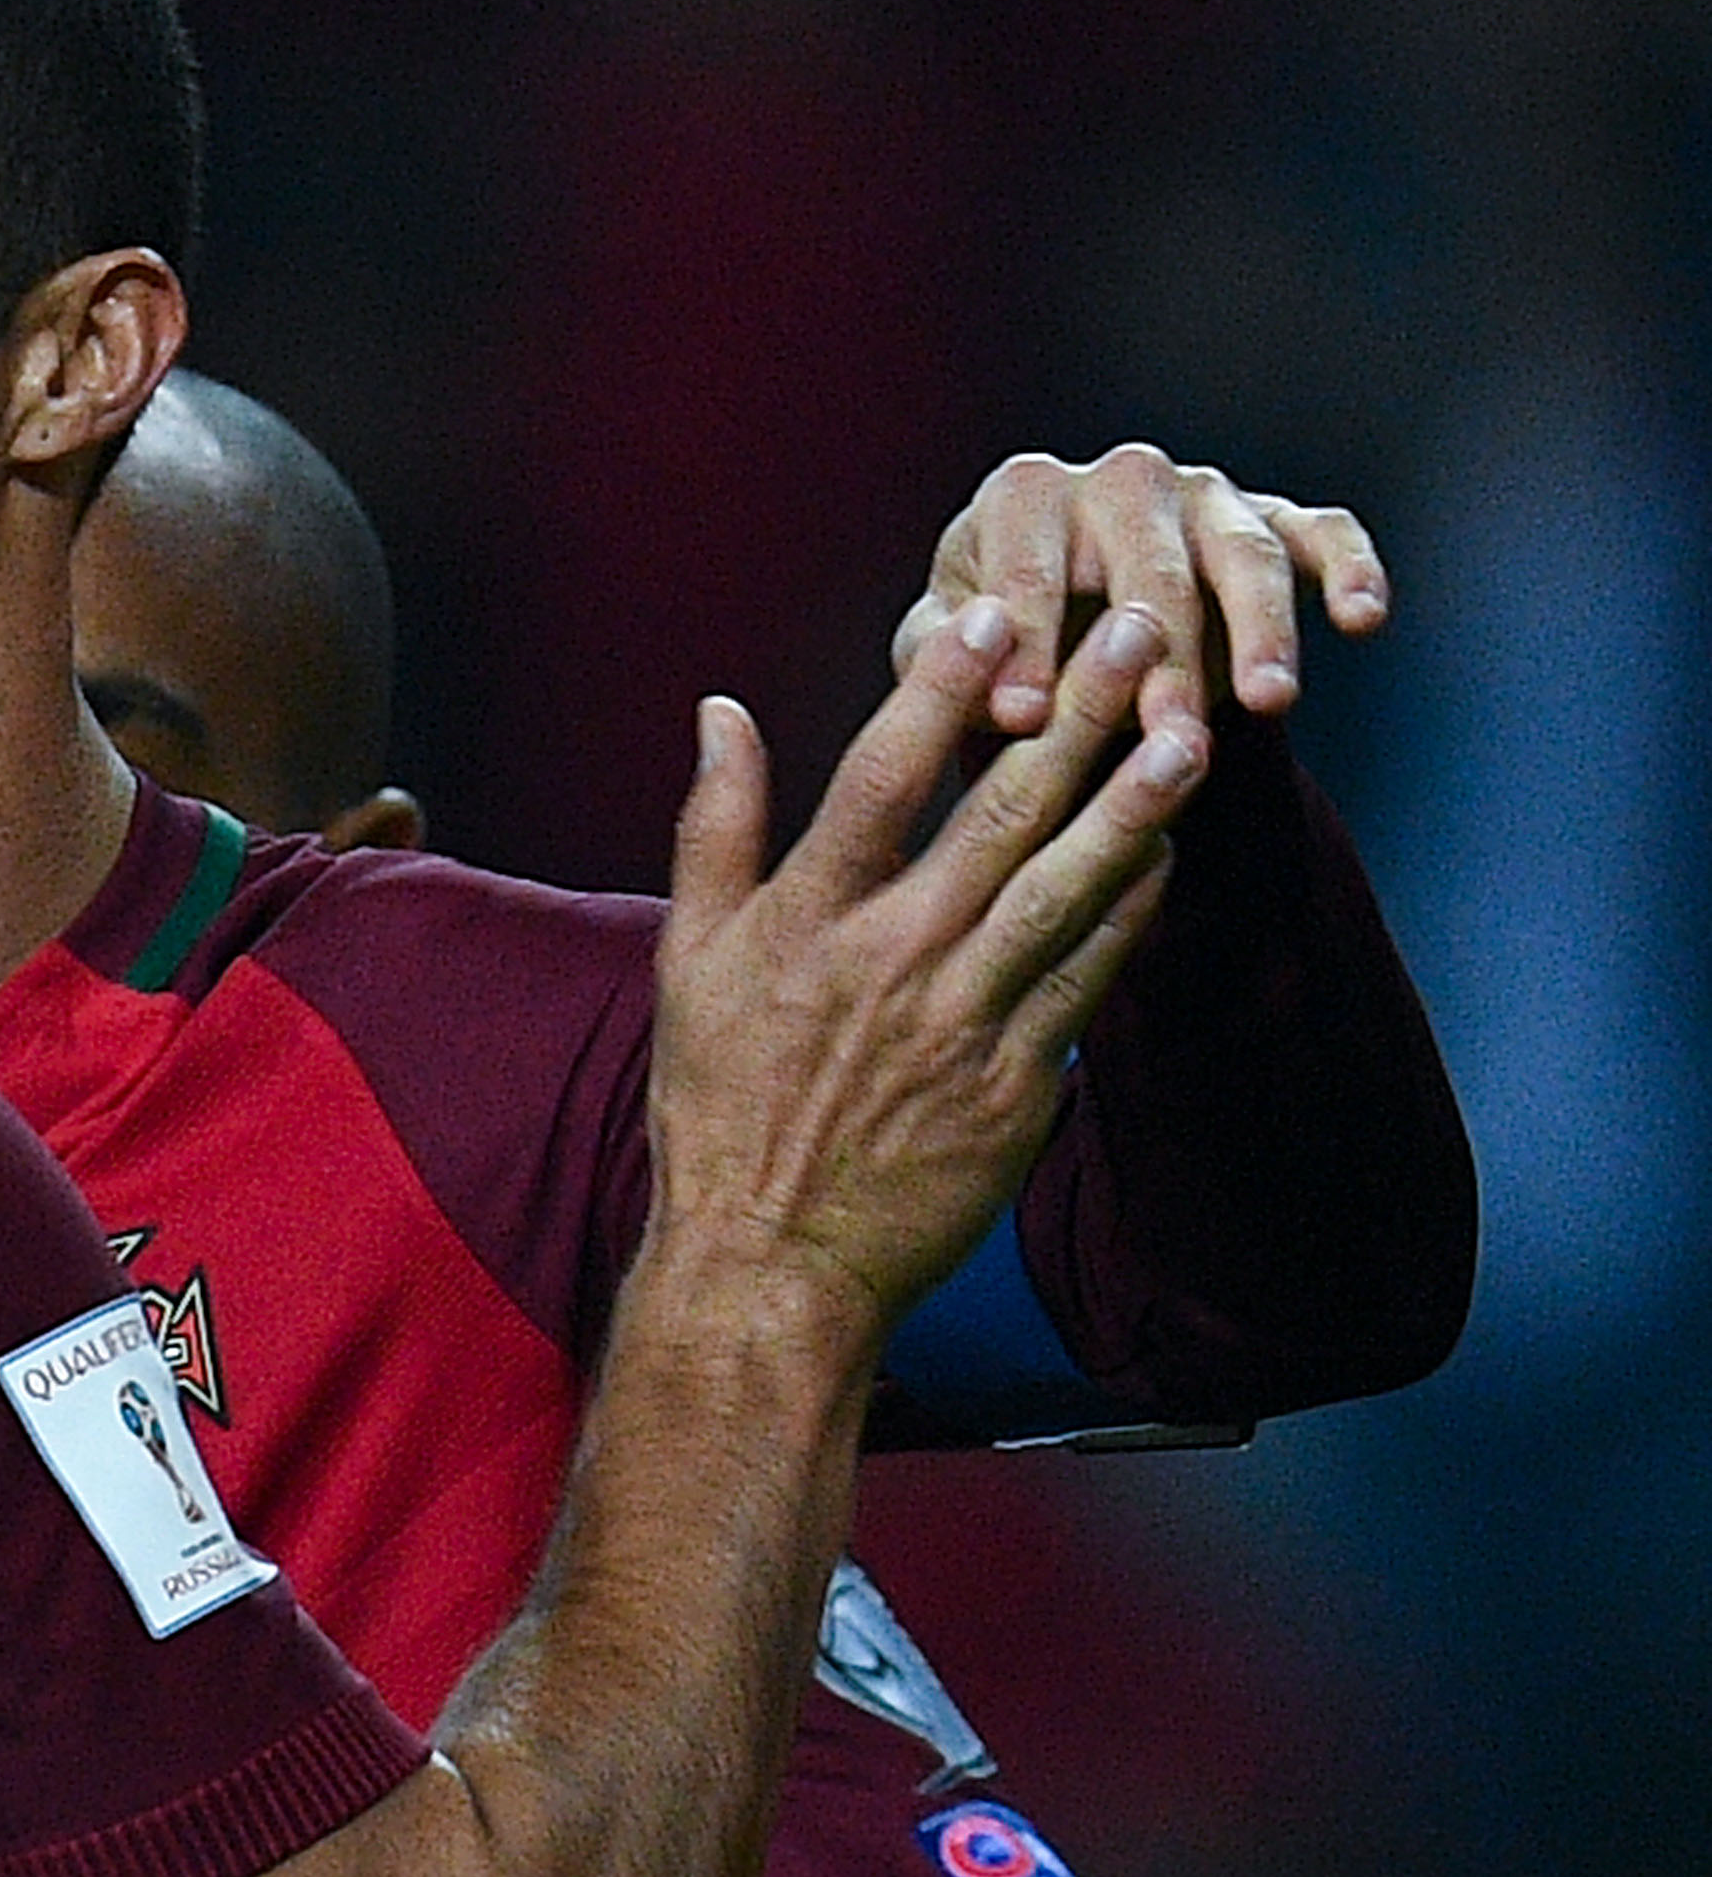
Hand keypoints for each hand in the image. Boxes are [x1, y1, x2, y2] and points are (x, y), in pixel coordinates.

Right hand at [648, 604, 1202, 1341]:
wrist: (770, 1264)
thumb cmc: (719, 1104)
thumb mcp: (688, 957)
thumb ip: (715, 826)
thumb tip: (720, 711)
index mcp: (804, 922)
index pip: (878, 781)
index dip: (938, 691)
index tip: (991, 613)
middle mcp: (888, 962)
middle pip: (998, 819)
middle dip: (1074, 720)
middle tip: (1137, 636)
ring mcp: (961, 1026)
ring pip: (1064, 893)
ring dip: (1132, 809)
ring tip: (1188, 735)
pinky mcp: (1018, 1087)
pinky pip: (1089, 982)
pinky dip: (1131, 916)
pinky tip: (1167, 858)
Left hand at [898, 444, 1388, 748]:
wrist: (1060, 618)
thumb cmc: (988, 638)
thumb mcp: (943, 649)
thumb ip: (948, 662)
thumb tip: (996, 694)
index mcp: (1023, 495)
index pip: (1026, 566)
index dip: (1024, 643)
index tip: (1023, 719)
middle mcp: (1121, 476)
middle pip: (1148, 564)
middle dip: (1158, 654)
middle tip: (1163, 730)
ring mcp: (1206, 493)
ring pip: (1241, 552)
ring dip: (1260, 628)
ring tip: (1269, 701)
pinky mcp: (1274, 517)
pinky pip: (1323, 531)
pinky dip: (1349, 567)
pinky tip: (1363, 618)